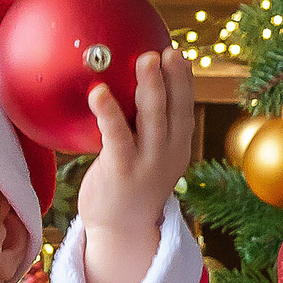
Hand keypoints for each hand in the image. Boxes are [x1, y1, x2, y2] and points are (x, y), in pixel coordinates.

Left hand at [76, 48, 194, 282]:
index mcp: (178, 147)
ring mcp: (147, 163)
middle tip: (164, 51)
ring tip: (144, 59)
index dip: (183, 81)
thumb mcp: (147, 157)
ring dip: (151, 87)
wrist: (121, 231)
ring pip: (153, 118)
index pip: (185, 109)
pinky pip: (116, 135)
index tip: (176, 53)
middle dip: (173, 78)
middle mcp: (168, 153)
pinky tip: (97, 92)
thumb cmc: (129, 186)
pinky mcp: (121, 170)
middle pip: (175, 109)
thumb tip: (129, 93)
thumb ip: (144, 129)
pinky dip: (109, 112)